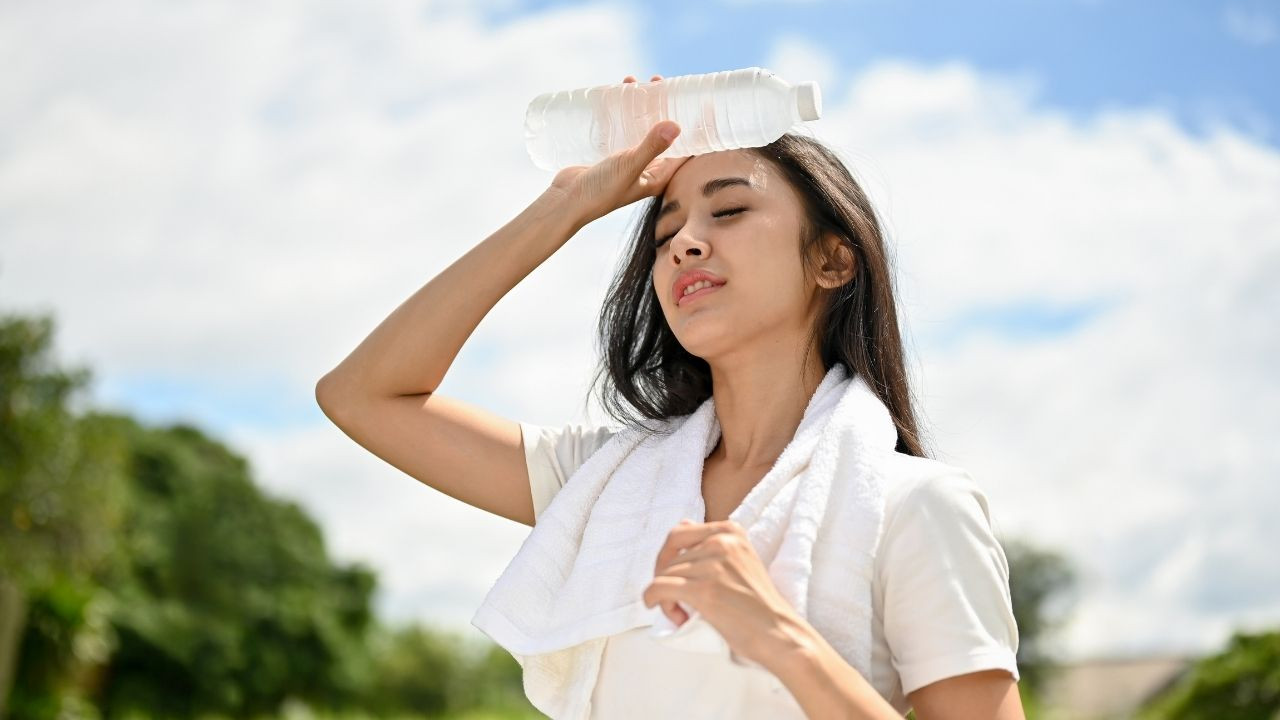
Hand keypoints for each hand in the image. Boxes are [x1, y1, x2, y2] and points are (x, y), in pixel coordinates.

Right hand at [546, 74, 688, 226]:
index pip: (683, 149)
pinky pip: (620, 128)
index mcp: (658, 176)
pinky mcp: (609, 154)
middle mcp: (646, 168)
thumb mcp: (629, 166)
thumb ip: (651, 147)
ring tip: (633, 82)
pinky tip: (615, 95)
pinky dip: (619, 111)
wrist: (566, 201)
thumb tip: (676, 125)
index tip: (695, 102)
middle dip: (661, 106)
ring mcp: (627, 160)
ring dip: (638, 105)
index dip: (691, 126)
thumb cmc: (600, 192)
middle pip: (661, 132)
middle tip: (658, 82)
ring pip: (638, 127)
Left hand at [642, 519, 799, 666]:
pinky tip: (665, 611)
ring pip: (664, 575)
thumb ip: (714, 542)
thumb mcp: (741, 559)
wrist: (780, 634)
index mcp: (730, 531)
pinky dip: (654, 600)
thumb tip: (682, 523)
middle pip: (670, 557)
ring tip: (684, 615)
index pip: (679, 533)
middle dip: (664, 578)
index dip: (668, 556)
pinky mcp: (704, 590)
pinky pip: (659, 588)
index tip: (670, 574)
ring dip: (666, 598)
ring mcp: (712, 565)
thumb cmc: (759, 604)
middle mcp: (721, 542)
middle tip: (671, 597)